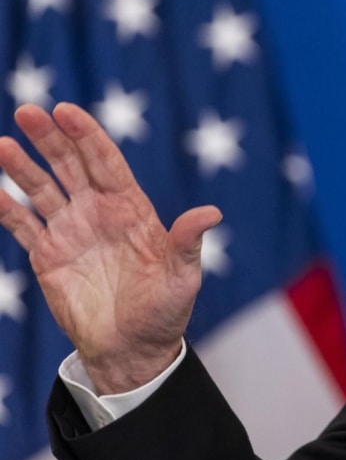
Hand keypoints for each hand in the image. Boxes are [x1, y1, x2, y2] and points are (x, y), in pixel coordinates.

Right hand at [0, 103, 221, 393]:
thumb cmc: (165, 311)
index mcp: (131, 208)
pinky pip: (22, 225)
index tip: (66, 111)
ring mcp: (71, 231)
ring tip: (1, 145)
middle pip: (70, 165)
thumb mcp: (183, 277)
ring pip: (42, 190)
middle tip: (27, 111)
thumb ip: (188, 242)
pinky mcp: (47, 256)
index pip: (106, 162)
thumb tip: (212, 212)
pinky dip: (5, 207)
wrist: (134, 348)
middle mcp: (98, 212)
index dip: (87, 136)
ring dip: (21, 167)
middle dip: (50, 138)